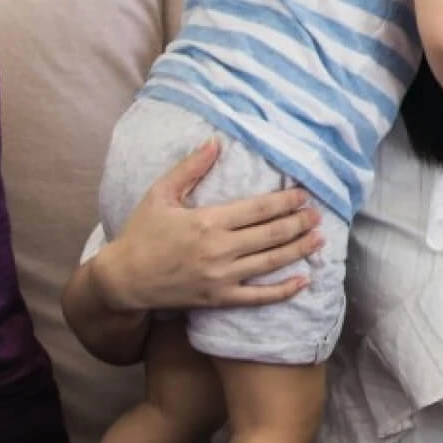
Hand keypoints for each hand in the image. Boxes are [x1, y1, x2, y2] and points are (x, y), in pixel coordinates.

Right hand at [91, 138, 325, 312]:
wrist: (123, 280)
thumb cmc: (142, 233)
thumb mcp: (160, 194)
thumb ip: (190, 168)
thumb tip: (215, 142)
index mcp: (208, 221)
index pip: (258, 209)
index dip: (285, 201)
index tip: (304, 195)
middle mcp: (219, 250)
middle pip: (271, 234)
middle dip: (299, 223)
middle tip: (318, 215)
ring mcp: (220, 277)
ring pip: (270, 263)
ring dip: (298, 250)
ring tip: (319, 239)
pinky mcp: (218, 299)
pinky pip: (257, 297)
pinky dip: (283, 291)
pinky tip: (303, 281)